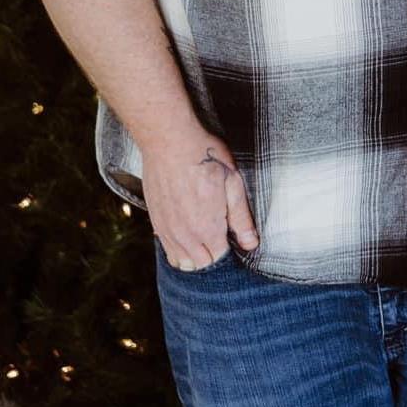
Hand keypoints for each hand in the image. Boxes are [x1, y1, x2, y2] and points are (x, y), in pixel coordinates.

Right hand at [141, 123, 258, 269]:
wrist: (169, 142)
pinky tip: (187, 231)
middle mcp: (184, 235)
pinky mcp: (155, 221)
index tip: (233, 236)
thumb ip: (241, 218)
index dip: (229, 248)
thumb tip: (251, 243)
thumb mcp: (233, 183)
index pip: (220, 257)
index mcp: (207, 228)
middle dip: (213, 255)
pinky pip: (167, 248)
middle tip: (221, 235)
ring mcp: (167, 230)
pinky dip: (178, 247)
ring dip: (195, 255)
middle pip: (201, 264)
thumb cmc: (204, 156)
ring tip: (205, 236)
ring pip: (181, 261)